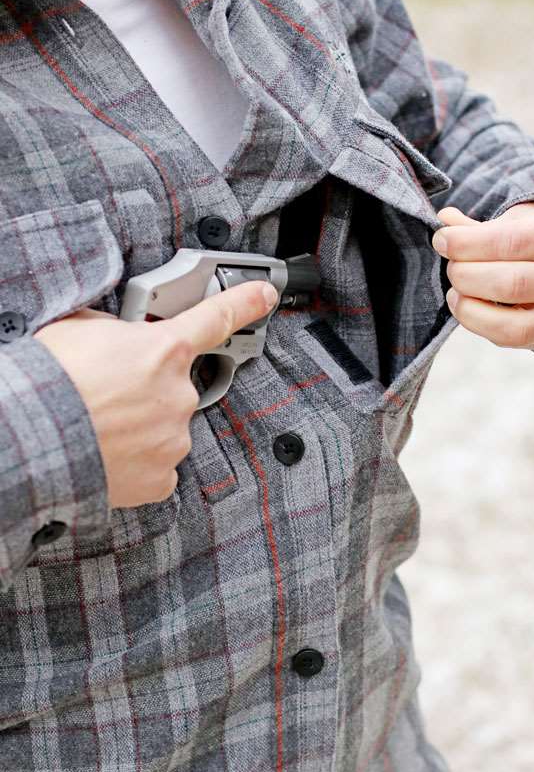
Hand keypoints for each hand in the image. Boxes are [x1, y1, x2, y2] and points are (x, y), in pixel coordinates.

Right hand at [33, 281, 277, 509]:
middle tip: (106, 394)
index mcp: (164, 349)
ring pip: (165, 427)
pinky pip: (158, 466)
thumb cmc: (50, 380)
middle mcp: (179, 393)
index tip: (264, 294)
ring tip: (98, 426)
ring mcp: (174, 437)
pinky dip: (137, 462)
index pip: (216, 318)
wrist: (30, 440)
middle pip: (175, 385)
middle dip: (146, 388)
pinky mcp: (162, 477)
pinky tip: (110, 454)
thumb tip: (115, 333)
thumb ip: (113, 328)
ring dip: (139, 426)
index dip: (244, 303)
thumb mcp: (78, 328)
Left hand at [430, 198, 533, 350]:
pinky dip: (480, 325)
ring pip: (513, 323)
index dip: (469, 243)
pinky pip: (512, 340)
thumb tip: (445, 221)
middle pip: (512, 283)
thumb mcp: (524, 216)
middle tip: (452, 265)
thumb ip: (484, 224)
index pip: (514, 241)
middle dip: (466, 275)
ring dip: (470, 308)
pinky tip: (469, 306)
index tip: (442, 240)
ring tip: (456, 291)